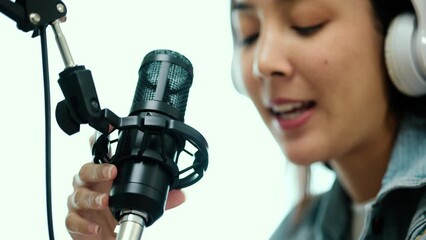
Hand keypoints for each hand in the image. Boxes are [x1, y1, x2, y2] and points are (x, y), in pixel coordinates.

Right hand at [66, 145, 185, 239]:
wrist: (105, 237)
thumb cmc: (116, 213)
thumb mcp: (139, 203)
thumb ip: (160, 198)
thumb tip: (180, 195)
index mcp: (104, 175)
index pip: (99, 154)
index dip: (101, 141)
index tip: (108, 131)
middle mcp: (89, 185)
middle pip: (86, 170)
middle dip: (98, 170)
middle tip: (112, 172)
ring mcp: (79, 202)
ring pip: (79, 195)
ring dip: (92, 198)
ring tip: (104, 201)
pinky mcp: (74, 220)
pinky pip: (73, 220)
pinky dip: (84, 224)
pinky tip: (96, 227)